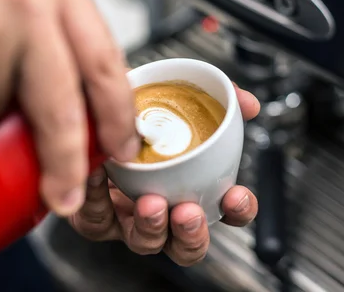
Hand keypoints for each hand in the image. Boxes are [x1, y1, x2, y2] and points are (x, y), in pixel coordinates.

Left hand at [70, 84, 259, 265]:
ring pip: (146, 242)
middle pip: (186, 245)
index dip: (238, 210)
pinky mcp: (95, 216)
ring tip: (151, 203)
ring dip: (152, 228)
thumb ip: (219, 101)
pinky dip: (97, 197)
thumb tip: (247, 104)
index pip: (226, 211)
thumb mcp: (184, 98)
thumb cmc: (146, 115)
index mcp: (193, 190)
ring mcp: (130, 218)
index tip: (235, 195)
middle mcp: (164, 210)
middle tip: (188, 212)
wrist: (96, 108)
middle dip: (192, 234)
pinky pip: (95, 219)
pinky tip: (98, 172)